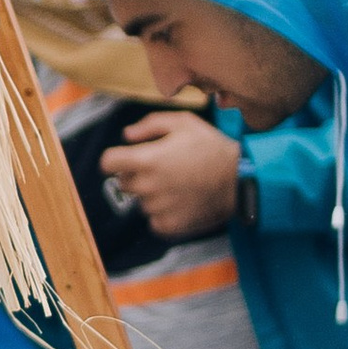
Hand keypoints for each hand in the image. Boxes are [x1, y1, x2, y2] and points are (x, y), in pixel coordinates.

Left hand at [99, 109, 237, 239]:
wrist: (240, 181)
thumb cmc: (212, 148)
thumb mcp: (185, 123)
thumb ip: (151, 124)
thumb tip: (127, 135)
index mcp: (147, 160)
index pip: (108, 162)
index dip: (115, 158)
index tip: (125, 158)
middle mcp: (147, 186)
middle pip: (124, 182)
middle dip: (137, 174)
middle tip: (164, 169)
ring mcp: (157, 208)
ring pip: (140, 201)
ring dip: (152, 194)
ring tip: (179, 184)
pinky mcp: (167, 225)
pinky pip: (153, 219)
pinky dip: (163, 212)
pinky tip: (182, 201)